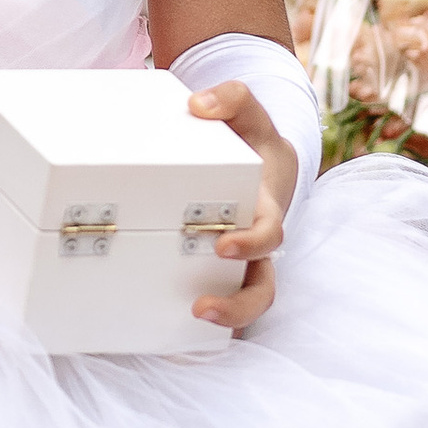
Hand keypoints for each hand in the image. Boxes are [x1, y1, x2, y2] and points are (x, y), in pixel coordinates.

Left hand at [184, 78, 295, 334]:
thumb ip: (231, 98)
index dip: (252, 244)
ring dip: (218, 322)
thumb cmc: (251, 137)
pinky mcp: (215, 273)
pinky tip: (158, 328)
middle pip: (260, 290)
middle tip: (201, 307)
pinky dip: (191, 322)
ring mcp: (238, 265)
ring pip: (239, 305)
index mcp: (265, 210)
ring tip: (182, 326)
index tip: (223, 244)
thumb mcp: (247, 110)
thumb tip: (199, 106)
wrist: (256, 159)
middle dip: (237, 307)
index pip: (269, 237)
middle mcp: (254, 246)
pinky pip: (212, 300)